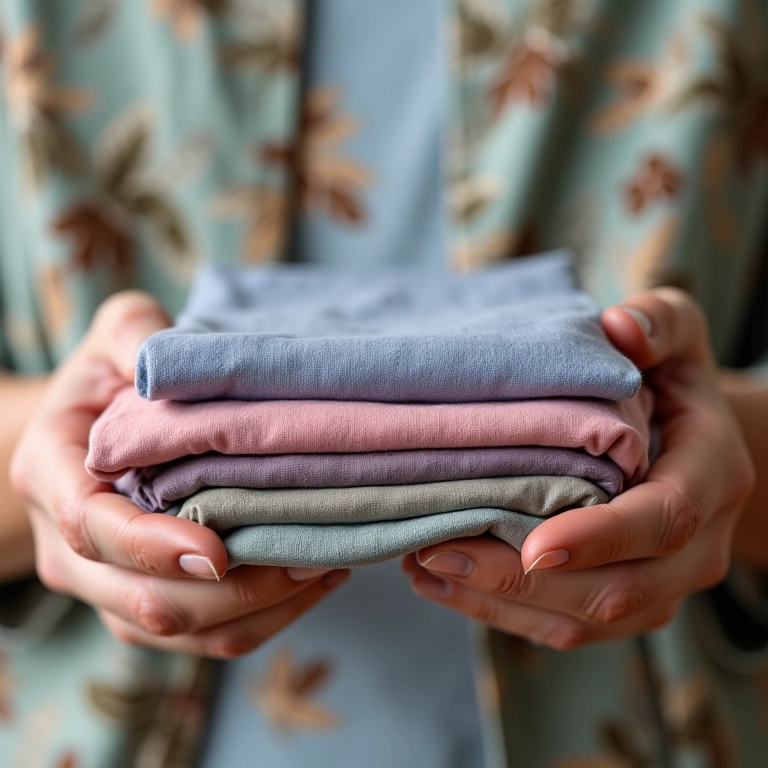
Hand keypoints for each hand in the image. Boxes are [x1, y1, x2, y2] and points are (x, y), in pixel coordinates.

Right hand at [11, 292, 348, 656]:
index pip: (93, 528)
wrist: (84, 434)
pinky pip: (203, 639)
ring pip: (181, 632)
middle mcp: (69, 548)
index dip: (153, 547)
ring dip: (257, 611)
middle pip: (142, 599)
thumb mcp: (115, 337)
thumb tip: (175, 358)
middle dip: (230, 591)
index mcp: (54, 475)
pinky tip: (312, 578)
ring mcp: (106, 586)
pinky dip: (263, 619)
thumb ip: (136, 336)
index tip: (216, 551)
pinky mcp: (144, 605)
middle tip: (307, 555)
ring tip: (323, 567)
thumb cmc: (104, 379)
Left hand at [404, 288, 754, 648]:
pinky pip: (566, 628)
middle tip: (440, 553)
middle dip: (524, 582)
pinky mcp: (625, 603)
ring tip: (423, 567)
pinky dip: (502, 613)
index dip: (600, 539)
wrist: (693, 441)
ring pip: (584, 622)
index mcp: (710, 476)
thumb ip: (656, 323)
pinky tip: (443, 583)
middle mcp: (696, 548)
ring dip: (499, 604)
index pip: (664, 520)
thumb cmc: (674, 378)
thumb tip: (619, 326)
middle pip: (617, 591)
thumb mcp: (676, 333)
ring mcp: (661, 586)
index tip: (533, 548)